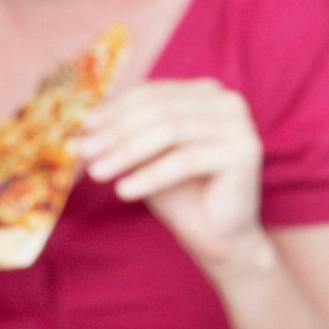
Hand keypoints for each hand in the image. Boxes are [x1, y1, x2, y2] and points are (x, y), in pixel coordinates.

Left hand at [78, 80, 266, 272]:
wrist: (217, 235)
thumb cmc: (180, 193)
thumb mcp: (147, 155)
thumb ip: (126, 132)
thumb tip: (85, 123)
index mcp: (205, 93)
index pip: (151, 93)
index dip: (114, 109)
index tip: (83, 128)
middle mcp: (227, 101)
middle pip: (159, 110)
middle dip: (116, 132)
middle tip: (84, 152)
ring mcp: (240, 125)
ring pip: (170, 132)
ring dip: (127, 153)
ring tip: (97, 173)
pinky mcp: (244, 152)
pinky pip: (186, 160)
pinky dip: (150, 175)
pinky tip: (124, 190)